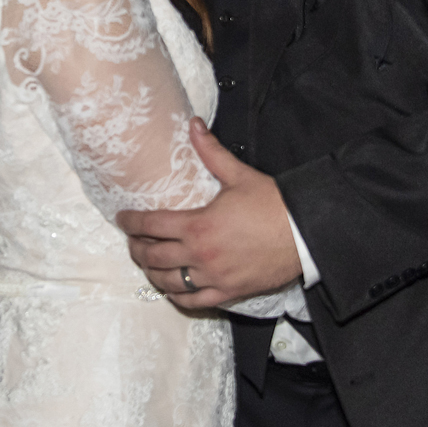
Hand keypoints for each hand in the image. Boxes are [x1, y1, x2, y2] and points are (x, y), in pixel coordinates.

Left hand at [117, 120, 301, 308]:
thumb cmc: (273, 204)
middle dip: (136, 248)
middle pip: (153, 257)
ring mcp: (213, 278)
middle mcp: (200, 255)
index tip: (122, 219)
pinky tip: (171, 289)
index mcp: (198, 226)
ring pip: (168, 282)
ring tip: (147, 264)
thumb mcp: (238, 175)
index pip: (151, 226)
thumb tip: (193, 125)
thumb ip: (210, 151)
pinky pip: (193, 301)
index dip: (131, 222)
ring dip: (151, 273)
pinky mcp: (228, 292)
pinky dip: (177, 296)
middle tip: (132, 241)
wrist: (305, 234)